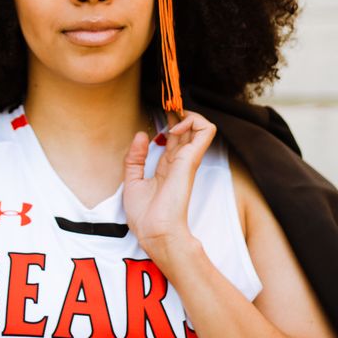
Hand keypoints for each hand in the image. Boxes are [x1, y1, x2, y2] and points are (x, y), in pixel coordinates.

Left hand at [122, 111, 216, 267]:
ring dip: (189, 113)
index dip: (168, 121)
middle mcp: (180, 161)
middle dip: (178, 112)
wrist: (155, 232)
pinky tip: (177, 125)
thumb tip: (141, 134)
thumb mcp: (132, 182)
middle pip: (187, 128)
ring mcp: (188, 159)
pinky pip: (206, 130)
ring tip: (174, 115)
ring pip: (202, 125)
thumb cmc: (145, 216)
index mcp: (167, 167)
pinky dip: (194, 120)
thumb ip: (135, 158)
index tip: (160, 112)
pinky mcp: (192, 159)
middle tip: (167, 105)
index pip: (174, 138)